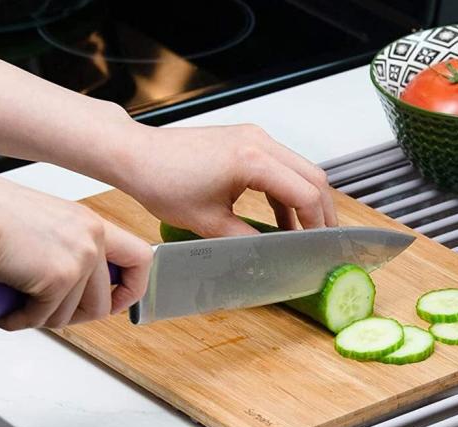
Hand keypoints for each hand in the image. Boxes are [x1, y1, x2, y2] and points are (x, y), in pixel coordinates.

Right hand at [0, 170, 151, 330]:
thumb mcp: (45, 225)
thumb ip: (67, 246)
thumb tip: (73, 280)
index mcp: (91, 223)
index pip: (139, 259)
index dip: (132, 288)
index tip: (116, 301)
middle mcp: (93, 239)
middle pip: (105, 302)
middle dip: (75, 317)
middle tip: (49, 312)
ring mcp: (80, 259)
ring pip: (72, 315)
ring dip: (42, 318)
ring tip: (18, 303)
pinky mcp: (59, 279)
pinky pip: (44, 319)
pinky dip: (20, 320)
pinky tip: (6, 307)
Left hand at [119, 124, 336, 236]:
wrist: (135, 154)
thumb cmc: (161, 180)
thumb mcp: (208, 223)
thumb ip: (247, 241)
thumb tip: (270, 258)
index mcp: (253, 160)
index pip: (306, 193)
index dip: (318, 224)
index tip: (318, 246)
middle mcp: (259, 142)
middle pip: (313, 176)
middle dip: (322, 210)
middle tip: (321, 240)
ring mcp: (254, 137)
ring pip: (300, 169)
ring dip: (305, 200)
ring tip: (302, 232)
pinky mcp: (246, 140)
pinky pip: (280, 165)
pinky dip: (286, 191)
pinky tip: (281, 217)